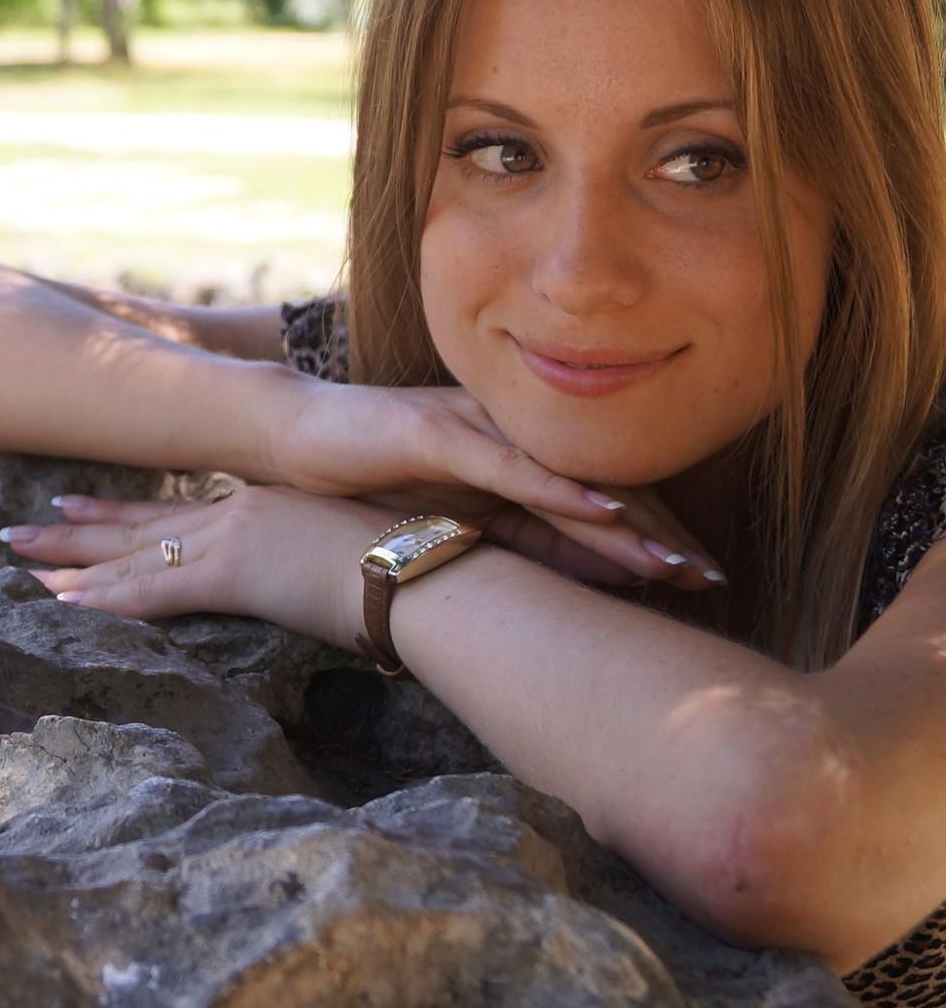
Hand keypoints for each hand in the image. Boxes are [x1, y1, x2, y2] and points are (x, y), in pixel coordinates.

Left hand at [0, 485, 392, 650]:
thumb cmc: (406, 561)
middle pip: (140, 525)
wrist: (422, 567)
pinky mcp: (234, 573)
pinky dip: (106, 598)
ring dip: (72, 560)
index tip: (79, 503)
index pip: (177, 511)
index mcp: (265, 503)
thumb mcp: (353, 544)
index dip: (122, 511)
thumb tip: (322, 576)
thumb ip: (320, 552)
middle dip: (77, 529)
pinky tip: (64, 601)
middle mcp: (239, 510)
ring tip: (21, 559)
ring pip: (132, 553)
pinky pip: (154, 591)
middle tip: (22, 529)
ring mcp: (233, 537)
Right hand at [262, 374, 724, 587]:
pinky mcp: (439, 430)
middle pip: (600, 486)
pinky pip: (510, 464)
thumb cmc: (377, 476)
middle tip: (713, 579)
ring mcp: (480, 427)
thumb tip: (593, 576)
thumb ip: (525, 540)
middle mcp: (514, 435)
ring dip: (626, 521)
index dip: (656, 538)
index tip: (704, 580)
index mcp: (523, 456)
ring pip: (567, 477)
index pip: (602, 500)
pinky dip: (558, 488)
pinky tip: (602, 511)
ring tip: (678, 561)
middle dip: (661, 535)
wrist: (294, 434)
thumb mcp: (462, 521)